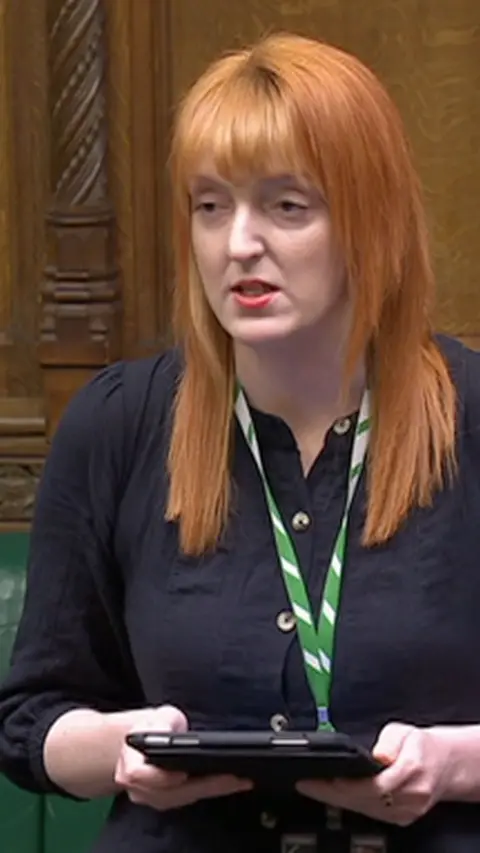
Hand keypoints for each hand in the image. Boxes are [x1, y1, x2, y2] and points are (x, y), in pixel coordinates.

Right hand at [114, 704, 251, 810]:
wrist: (145, 739)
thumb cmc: (154, 726)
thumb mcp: (157, 718)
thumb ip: (162, 726)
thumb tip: (172, 738)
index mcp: (129, 762)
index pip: (138, 776)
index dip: (160, 777)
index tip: (182, 774)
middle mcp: (137, 787)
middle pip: (169, 793)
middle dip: (203, 787)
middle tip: (233, 779)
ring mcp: (151, 798)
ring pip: (181, 799)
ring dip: (211, 791)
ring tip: (239, 781)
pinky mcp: (166, 802)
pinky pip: (188, 799)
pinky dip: (209, 791)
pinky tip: (229, 784)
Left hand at [296, 722, 453, 825]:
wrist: (445, 764)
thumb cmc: (422, 746)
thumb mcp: (405, 731)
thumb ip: (389, 741)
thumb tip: (377, 755)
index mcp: (411, 770)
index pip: (372, 785)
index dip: (345, 785)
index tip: (322, 778)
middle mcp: (409, 795)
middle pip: (363, 800)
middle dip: (330, 793)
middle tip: (305, 783)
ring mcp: (406, 811)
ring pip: (364, 809)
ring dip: (337, 800)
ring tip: (313, 788)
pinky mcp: (402, 818)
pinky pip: (370, 813)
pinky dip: (351, 804)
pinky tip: (334, 796)